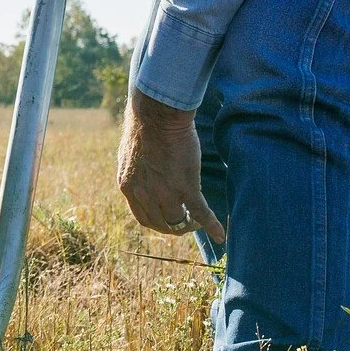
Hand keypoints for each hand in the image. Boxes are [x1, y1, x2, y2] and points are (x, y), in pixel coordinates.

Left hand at [118, 91, 225, 238]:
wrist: (157, 115)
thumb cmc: (145, 127)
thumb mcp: (132, 155)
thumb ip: (138, 171)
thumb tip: (144, 175)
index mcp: (128, 186)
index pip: (142, 216)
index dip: (157, 222)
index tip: (168, 219)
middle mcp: (144, 194)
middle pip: (160, 224)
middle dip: (174, 226)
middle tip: (186, 222)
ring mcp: (165, 192)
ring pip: (178, 222)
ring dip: (189, 225)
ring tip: (198, 221)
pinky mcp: (186, 186)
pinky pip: (200, 213)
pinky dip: (212, 226)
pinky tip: (220, 234)